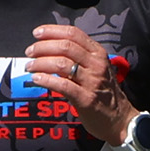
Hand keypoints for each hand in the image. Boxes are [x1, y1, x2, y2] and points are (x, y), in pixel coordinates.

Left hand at [26, 24, 131, 144]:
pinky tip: (36, 79)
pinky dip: (46, 80)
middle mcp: (96, 64)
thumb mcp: (96, 68)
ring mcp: (92, 81)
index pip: (73, 34)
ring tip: (30, 66)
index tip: (37, 33)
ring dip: (41, 63)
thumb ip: (79, 56)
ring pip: (61, 63)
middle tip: (30, 52)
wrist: (119, 119)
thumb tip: (50, 47)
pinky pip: (62, 85)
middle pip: (65, 46)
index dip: (52, 31)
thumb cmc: (103, 93)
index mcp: (98, 53)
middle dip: (43, 47)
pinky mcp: (86, 99)